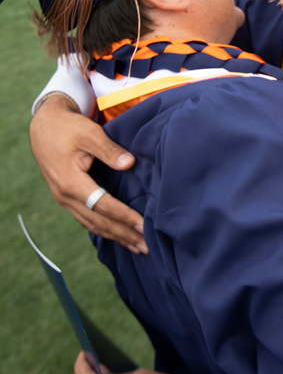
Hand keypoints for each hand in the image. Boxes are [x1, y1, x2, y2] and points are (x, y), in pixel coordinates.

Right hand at [29, 96, 146, 251]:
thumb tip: (129, 163)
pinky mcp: (67, 198)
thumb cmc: (68, 127)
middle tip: (148, 247)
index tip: (144, 226)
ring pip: (92, 225)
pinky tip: (118, 236)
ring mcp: (64, 200)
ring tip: (137, 246)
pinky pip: (87, 219)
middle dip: (124, 235)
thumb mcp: (89, 133)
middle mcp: (66, 197)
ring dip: (115, 237)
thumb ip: (109, 150)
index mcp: (71, 183)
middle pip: (99, 222)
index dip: (125, 217)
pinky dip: (104, 229)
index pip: (104, 206)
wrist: (44, 126)